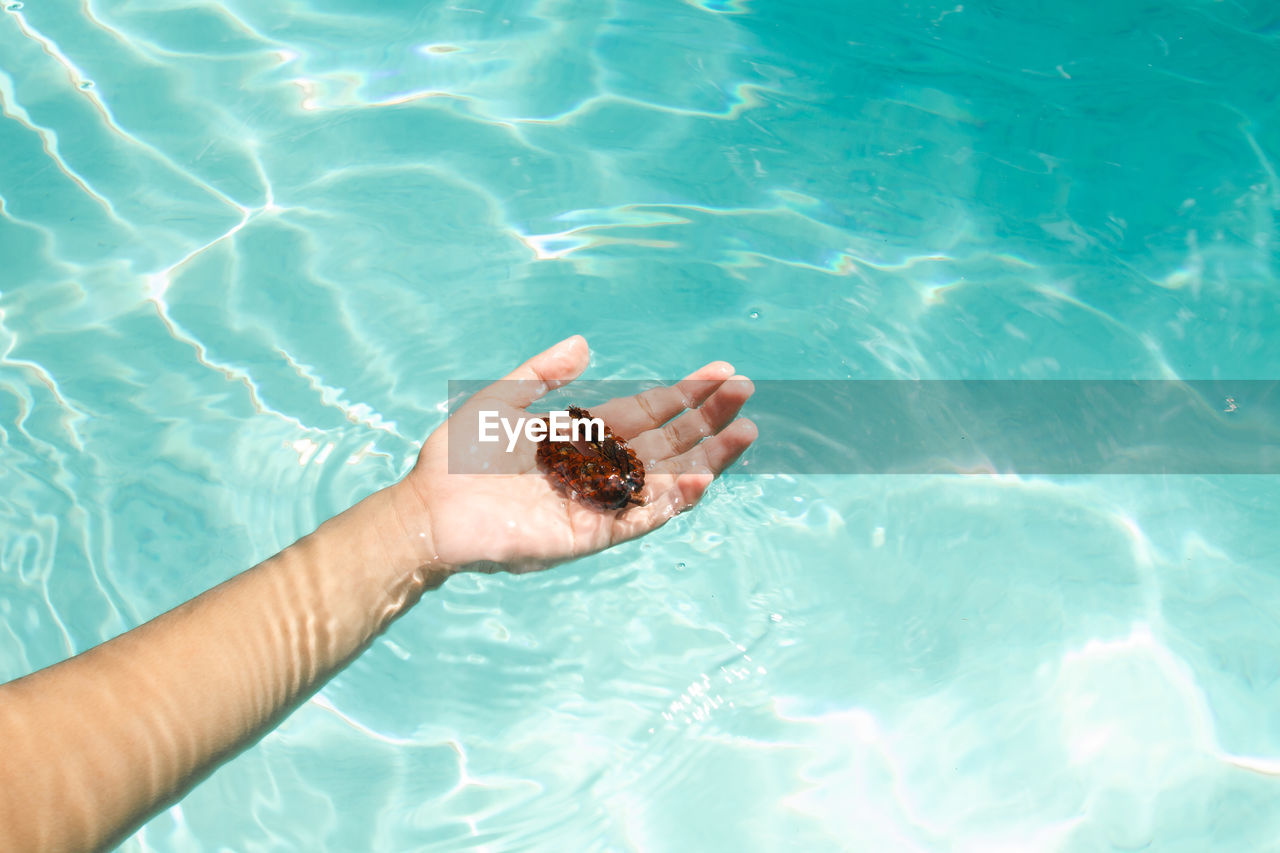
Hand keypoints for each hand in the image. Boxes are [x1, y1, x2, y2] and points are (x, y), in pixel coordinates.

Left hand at [394, 335, 755, 574]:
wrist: (428, 512)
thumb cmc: (455, 459)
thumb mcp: (499, 401)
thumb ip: (542, 375)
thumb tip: (586, 344)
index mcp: (581, 437)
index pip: (646, 413)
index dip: (684, 394)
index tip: (720, 374)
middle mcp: (597, 470)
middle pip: (667, 442)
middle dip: (707, 418)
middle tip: (745, 393)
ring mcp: (597, 504)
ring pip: (664, 481)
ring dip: (706, 459)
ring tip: (744, 434)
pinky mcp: (588, 535)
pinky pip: (638, 519)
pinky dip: (669, 503)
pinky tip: (699, 480)